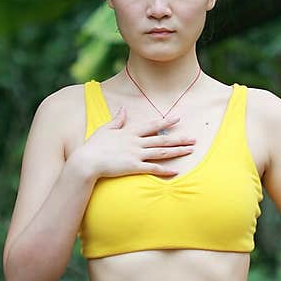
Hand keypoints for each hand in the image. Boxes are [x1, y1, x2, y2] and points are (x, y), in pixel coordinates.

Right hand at [77, 106, 195, 178]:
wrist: (86, 161)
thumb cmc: (93, 146)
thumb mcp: (105, 129)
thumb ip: (117, 120)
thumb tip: (124, 109)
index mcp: (130, 132)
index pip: (152, 125)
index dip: (166, 122)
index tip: (178, 118)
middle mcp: (136, 142)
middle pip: (162, 140)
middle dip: (179, 139)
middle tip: (194, 138)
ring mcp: (136, 154)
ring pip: (162, 152)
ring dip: (178, 151)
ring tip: (191, 150)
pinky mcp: (134, 167)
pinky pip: (153, 168)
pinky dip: (165, 170)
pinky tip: (176, 171)